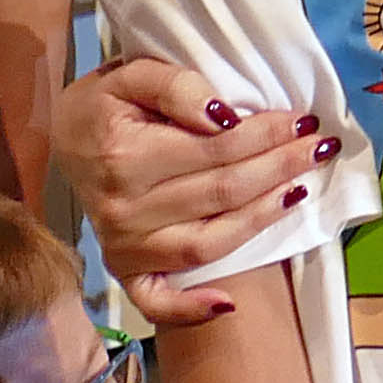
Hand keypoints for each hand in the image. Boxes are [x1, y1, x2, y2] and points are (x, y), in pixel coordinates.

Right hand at [61, 55, 341, 312]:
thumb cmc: (106, 104)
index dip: (265, 134)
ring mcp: (124, 246)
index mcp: (125, 156)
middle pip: (222, 193)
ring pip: (208, 243)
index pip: (216, 149)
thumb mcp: (131, 73)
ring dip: (261, 220)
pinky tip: (228, 304)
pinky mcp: (125, 271)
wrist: (64, 138)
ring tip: (299, 191)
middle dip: (278, 167)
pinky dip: (190, 308)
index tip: (301, 119)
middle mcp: (124, 209)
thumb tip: (223, 116)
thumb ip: (177, 86)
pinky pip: (158, 300)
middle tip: (318, 146)